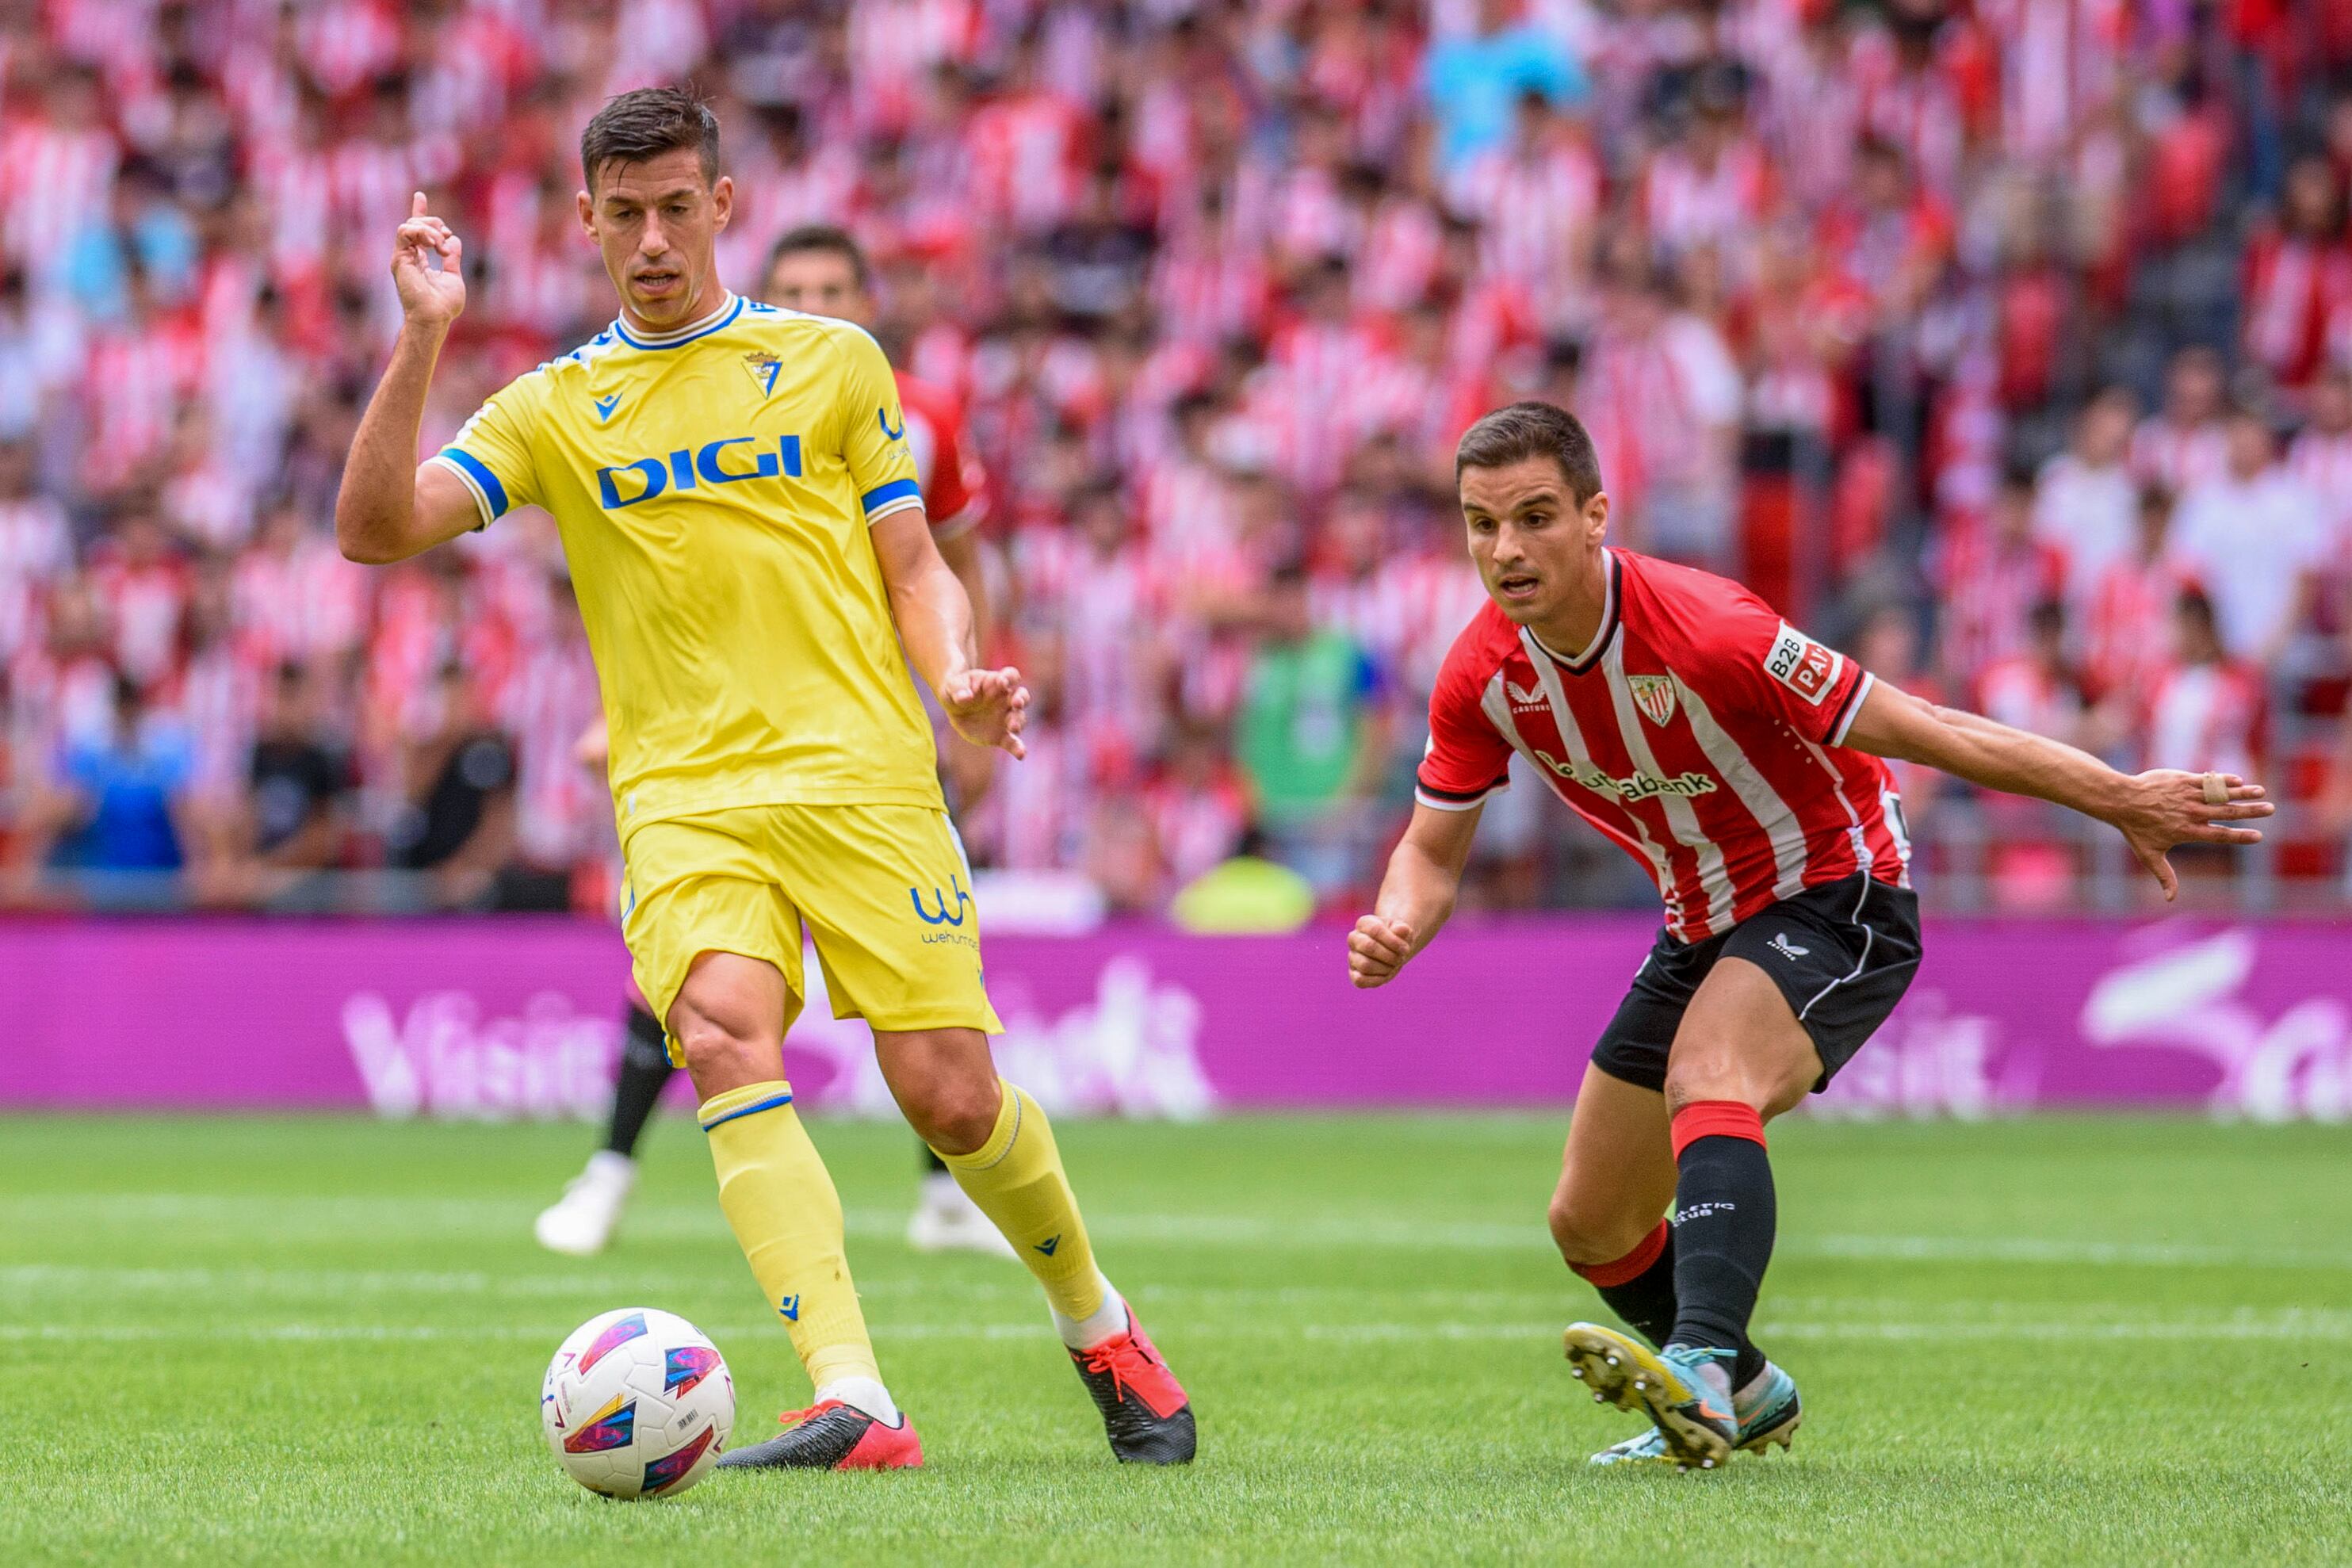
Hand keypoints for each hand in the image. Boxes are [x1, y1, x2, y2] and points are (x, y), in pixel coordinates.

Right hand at [392, 191, 465, 327]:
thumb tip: (453, 240)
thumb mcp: (453, 276)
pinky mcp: (399, 258)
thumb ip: (452, 258)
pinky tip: (434, 244)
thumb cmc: (444, 305)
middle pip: (416, 224)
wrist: (434, 317)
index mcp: (420, 260)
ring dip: (429, 229)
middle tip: (446, 237)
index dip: (419, 212)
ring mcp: (403, 257)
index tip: (419, 195)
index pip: (417, 231)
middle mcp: (409, 257)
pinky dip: (422, 232)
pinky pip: (405, 231)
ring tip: (441, 245)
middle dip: (434, 222)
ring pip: (410, 225)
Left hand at [940, 666, 1029, 758]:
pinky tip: (1021, 755)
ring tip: (1013, 728)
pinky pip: (1012, 742)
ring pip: (1019, 718)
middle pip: (1022, 696)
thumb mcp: (952, 686)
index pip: (1011, 675)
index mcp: (996, 682)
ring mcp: (1006, 717)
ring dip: (1018, 722)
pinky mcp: (1001, 735)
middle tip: (1016, 704)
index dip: (1009, 677)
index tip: (1003, 682)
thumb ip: (959, 689)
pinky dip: (1017, 748)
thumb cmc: (956, 689)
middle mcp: (1006, 699)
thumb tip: (965, 698)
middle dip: (1021, 699)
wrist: (955, 707)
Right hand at [1347, 914, 1415, 988]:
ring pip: (1365, 965)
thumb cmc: (1397, 937)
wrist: (1393, 949)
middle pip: (1369, 947)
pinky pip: (1360, 980)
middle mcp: (1354, 938)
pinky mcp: (1353, 973)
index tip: (1405, 948)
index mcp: (1364, 923)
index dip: (1393, 941)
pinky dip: (1376, 980)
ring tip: (1393, 965)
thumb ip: (1402, 929)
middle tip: (1400, 958)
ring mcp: (1352, 956)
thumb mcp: (1403, 930)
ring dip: (1385, 968)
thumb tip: (1403, 929)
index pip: (1376, 930)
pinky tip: (1386, 974)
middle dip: (1390, 955)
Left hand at [2107, 770, 2273, 900]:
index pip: (2220, 835)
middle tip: (2270, 809)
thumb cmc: (2135, 830)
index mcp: (2188, 831)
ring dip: (2242, 793)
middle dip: (2250, 811)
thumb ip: (2164, 875)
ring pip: (2220, 794)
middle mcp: (2191, 813)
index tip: (2258, 836)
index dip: (2240, 836)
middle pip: (2227, 812)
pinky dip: (2222, 780)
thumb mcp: (2149, 855)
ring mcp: (2188, 795)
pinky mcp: (2182, 780)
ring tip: (2261, 792)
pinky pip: (2207, 780)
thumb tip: (2170, 899)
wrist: (2121, 801)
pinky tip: (2238, 780)